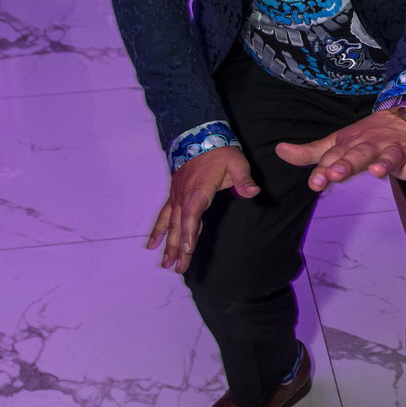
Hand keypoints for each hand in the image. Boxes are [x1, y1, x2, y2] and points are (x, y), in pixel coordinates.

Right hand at [147, 146, 258, 272]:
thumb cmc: (221, 154)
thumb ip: (243, 179)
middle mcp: (185, 196)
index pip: (192, 214)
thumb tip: (253, 192)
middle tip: (177, 268)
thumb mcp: (236, 163)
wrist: (199, 138)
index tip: (187, 249)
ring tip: (165, 264)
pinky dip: (158, 231)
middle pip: (180, 225)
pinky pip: (163, 215)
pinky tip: (152, 246)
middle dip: (178, 247)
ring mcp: (177, 197)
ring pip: (170, 224)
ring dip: (167, 244)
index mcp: (200, 190)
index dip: (189, 232)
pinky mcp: (174, 196)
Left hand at [275, 113, 405, 190]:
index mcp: (351, 144)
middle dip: (348, 164)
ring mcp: (396, 149)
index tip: (316, 181)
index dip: (325, 169)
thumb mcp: (338, 144)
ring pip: (390, 155)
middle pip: (359, 155)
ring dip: (385, 163)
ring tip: (378, 173)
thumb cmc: (368, 137)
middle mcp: (372, 145)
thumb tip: (279, 150)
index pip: (335, 157)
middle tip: (336, 174)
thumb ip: (311, 153)